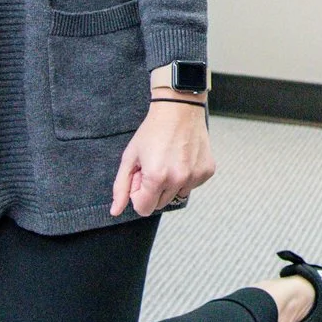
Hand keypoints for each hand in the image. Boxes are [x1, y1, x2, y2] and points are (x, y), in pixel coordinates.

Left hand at [110, 99, 213, 218]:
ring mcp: (195, 176)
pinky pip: (192, 185)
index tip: (140, 176)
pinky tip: (182, 158)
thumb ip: (121, 186)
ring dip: (171, 183)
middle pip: (160, 204)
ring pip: (177, 195)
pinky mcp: (207, 171)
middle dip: (154, 189)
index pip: (144, 209)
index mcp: (156, 177)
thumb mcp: (130, 157)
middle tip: (154, 165)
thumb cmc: (152, 130)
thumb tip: (115, 211)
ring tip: (168, 160)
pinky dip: (186, 176)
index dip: (138, 194)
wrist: (179, 109)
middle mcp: (178, 180)